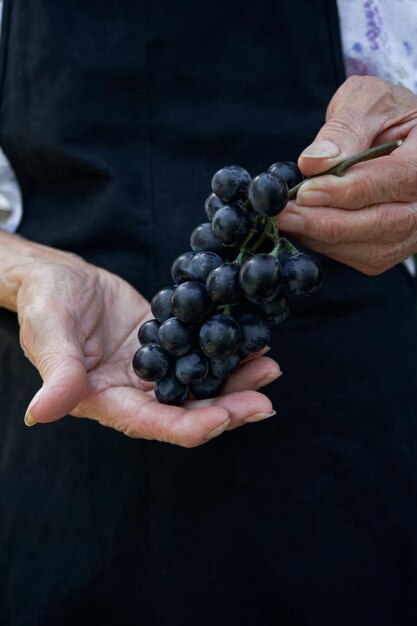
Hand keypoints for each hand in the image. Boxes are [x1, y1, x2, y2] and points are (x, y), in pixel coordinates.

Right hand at [18, 252, 279, 446]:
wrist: (58, 277)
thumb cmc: (44, 304)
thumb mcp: (49, 333)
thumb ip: (57, 372)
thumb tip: (43, 413)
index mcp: (105, 400)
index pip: (150, 422)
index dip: (186, 425)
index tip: (222, 419)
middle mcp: (134, 392)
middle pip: (186, 410)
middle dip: (226, 408)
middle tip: (264, 400)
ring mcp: (153, 370)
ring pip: (199, 384)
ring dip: (234, 382)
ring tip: (269, 369)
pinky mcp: (165, 345)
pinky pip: (198, 352)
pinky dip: (224, 351)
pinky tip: (251, 343)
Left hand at [278, 76, 416, 274]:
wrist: (395, 135)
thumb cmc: (382, 114)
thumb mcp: (366, 102)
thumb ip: (343, 129)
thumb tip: (313, 163)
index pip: (392, 182)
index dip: (346, 191)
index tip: (305, 191)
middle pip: (383, 224)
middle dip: (326, 223)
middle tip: (284, 214)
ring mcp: (413, 230)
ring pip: (371, 249)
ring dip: (322, 238)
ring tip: (287, 220)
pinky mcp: (394, 246)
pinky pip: (362, 258)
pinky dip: (328, 247)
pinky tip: (303, 228)